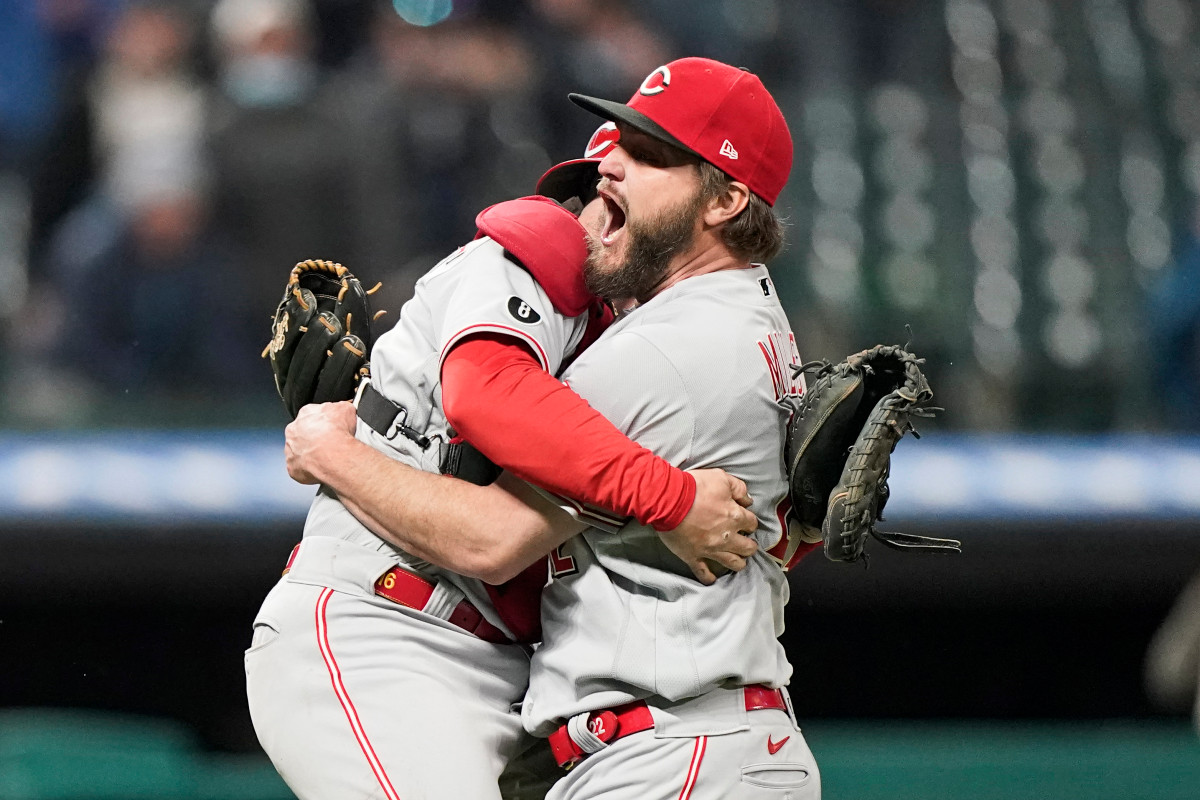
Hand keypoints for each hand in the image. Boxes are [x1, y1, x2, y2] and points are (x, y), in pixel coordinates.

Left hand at [284, 401, 357, 483]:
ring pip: (299, 451)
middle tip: (329, 444)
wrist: (333, 454)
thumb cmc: (338, 433)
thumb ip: (340, 408)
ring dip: (310, 454)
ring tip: (326, 458)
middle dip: (314, 438)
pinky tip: (321, 468)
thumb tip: (343, 410)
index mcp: (306, 412)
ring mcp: (290, 449)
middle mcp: (294, 429)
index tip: (332, 428)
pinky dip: (308, 469)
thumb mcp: (346, 409)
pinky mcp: (292, 466)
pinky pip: (299, 468)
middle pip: (303, 433)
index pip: (312, 415)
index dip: (323, 423)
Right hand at [658, 468, 758, 584]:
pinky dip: (709, 577)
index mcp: (735, 516)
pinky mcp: (693, 556)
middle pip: (747, 548)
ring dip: (738, 563)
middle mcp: (727, 537)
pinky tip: (712, 579)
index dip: (749, 522)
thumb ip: (738, 488)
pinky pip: (703, 572)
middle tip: (746, 543)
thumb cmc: (694, 487)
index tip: (745, 522)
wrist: (668, 499)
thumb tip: (747, 500)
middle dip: (749, 546)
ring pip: (732, 563)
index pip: (752, 523)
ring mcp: (710, 549)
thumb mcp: (721, 478)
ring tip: (738, 560)